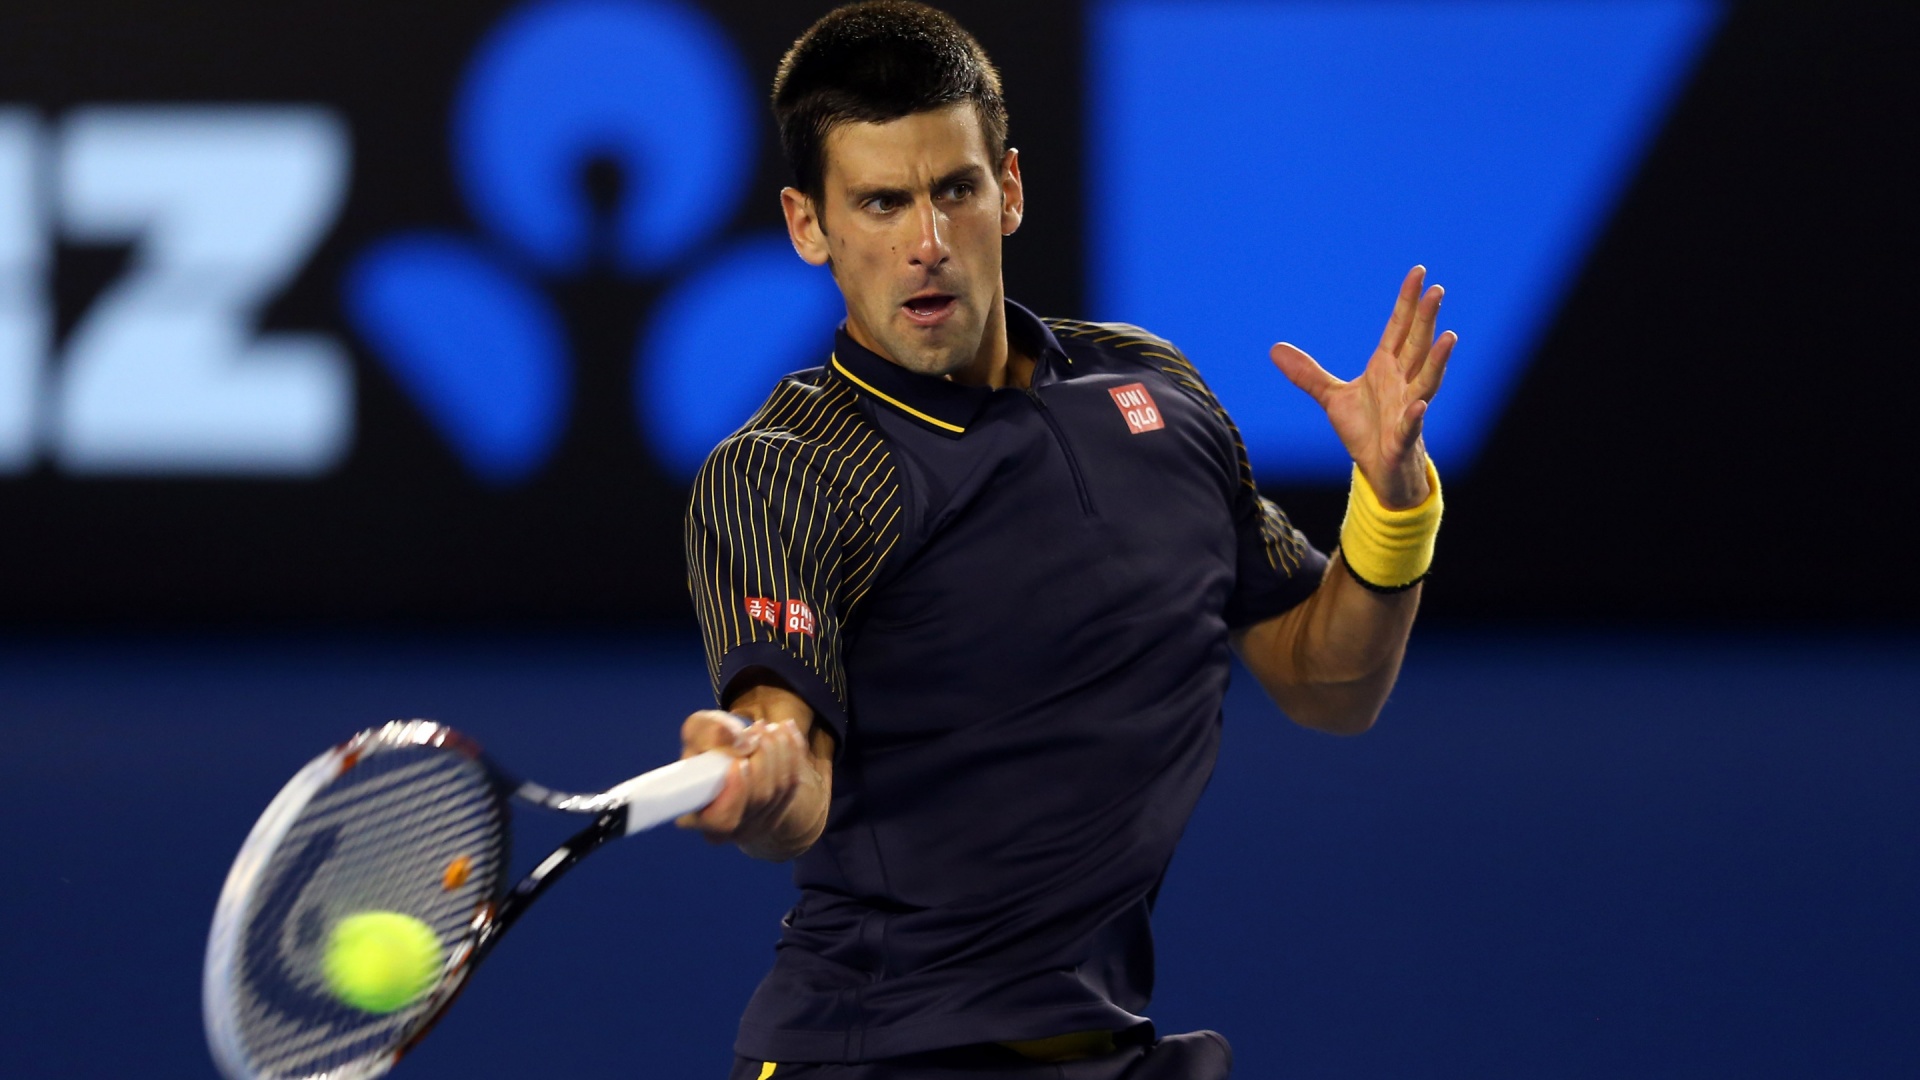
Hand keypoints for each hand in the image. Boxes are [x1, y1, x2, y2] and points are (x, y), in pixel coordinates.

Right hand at [675, 688, 827, 858]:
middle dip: (763, 757)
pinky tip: (787, 729)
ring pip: (779, 789)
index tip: (740, 762)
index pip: (721, 819)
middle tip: (757, 728)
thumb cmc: (704, 746)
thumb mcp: (697, 731)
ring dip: (778, 750)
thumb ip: (710, 733)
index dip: (736, 792)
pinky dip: (794, 751)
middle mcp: (732, 828)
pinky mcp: (779, 809)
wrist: (727, 755)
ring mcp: (758, 822)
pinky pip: (794, 782)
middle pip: (759, 798)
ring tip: (768, 727)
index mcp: (701, 817)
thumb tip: (742, 743)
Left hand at [1269, 266, 1455, 508]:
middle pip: (1417, 345)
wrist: (1378, 468)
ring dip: (1437, 360)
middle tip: (1437, 290)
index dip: (1407, 300)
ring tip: (1450, 337)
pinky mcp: (1403, 437)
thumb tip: (1274, 349)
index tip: (1418, 271)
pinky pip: (1411, 424)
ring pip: (1426, 380)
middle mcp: (1402, 382)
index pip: (1398, 327)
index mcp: (1386, 367)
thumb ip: (1308, 374)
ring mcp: (1407, 408)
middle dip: (1426, 319)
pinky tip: (1420, 405)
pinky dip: (1414, 415)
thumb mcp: (1332, 397)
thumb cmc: (1365, 429)